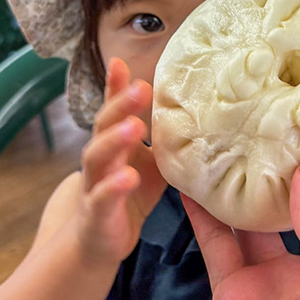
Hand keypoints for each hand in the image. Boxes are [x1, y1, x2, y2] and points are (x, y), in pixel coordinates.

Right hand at [76, 58, 165, 264]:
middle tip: (142, 86)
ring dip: (115, 139)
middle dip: (121, 105)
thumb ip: (166, 139)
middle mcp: (100, 157)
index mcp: (114, 141)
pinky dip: (114, 186)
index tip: (120, 61)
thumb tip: (204, 112)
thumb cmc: (129, 193)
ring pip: (97, 157)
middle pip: (104, 124)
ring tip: (135, 126)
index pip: (113, 108)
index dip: (115, 85)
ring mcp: (95, 184)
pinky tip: (129, 177)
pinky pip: (103, 197)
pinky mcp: (97, 212)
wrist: (101, 238)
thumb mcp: (151, 161)